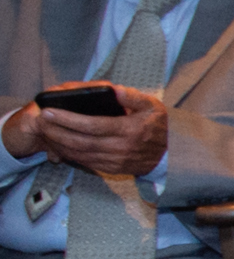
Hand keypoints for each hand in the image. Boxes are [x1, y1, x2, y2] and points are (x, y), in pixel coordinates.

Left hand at [20, 84, 168, 177]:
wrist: (169, 154)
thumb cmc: (158, 126)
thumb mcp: (152, 106)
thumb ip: (132, 96)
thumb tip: (113, 89)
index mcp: (130, 130)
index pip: (93, 125)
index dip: (69, 119)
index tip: (50, 111)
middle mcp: (121, 147)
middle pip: (81, 141)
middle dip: (57, 131)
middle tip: (41, 121)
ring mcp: (115, 160)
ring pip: (80, 154)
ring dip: (59, 143)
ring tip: (45, 131)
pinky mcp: (111, 169)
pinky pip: (85, 162)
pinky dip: (68, 153)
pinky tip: (58, 144)